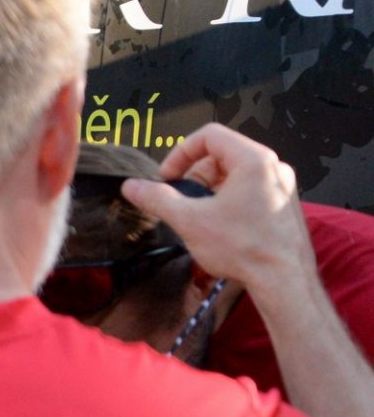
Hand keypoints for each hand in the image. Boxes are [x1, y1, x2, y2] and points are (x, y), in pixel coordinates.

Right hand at [122, 124, 315, 295]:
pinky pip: (250, 190)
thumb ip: (157, 199)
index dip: (180, 153)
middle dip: (195, 176)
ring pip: (235, 174)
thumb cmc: (244, 248)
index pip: (209, 136)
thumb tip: (132, 187)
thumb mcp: (189, 221)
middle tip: (181, 202)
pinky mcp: (283, 204)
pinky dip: (229, 200)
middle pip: (222, 155)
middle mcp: (272, 167)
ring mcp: (281, 185)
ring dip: (210, 190)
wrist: (283, 280)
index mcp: (253, 160)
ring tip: (200, 218)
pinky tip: (220, 227)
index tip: (167, 178)